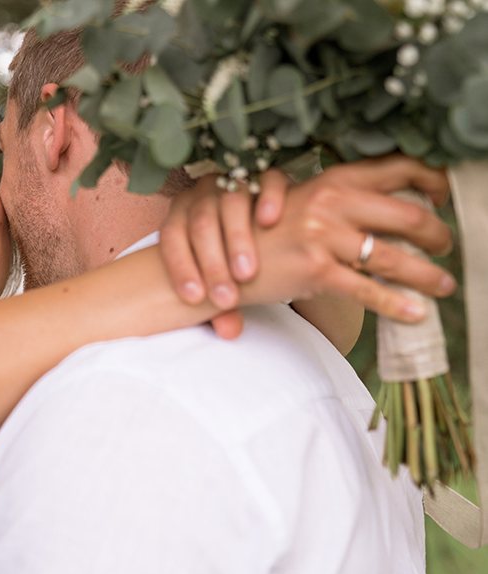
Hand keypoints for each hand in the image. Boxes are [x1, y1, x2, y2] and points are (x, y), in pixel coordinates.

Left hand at [159, 168, 296, 338]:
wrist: (264, 220)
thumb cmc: (232, 255)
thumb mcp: (223, 278)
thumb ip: (223, 304)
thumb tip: (230, 331)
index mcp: (181, 215)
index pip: (171, 238)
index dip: (180, 268)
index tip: (195, 299)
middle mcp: (202, 193)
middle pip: (200, 222)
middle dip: (211, 263)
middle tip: (227, 297)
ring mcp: (233, 179)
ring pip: (230, 200)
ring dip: (237, 239)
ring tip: (247, 273)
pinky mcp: (267, 173)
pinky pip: (266, 178)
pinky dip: (268, 197)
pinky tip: (270, 221)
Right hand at [249, 157, 454, 321]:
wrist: (220, 256)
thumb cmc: (262, 234)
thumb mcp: (301, 204)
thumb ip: (340, 201)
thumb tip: (384, 214)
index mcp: (333, 179)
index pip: (397, 167)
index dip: (431, 179)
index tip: (443, 194)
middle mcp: (332, 201)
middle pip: (408, 214)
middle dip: (438, 235)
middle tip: (446, 247)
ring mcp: (323, 235)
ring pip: (394, 257)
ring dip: (428, 275)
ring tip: (443, 285)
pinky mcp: (315, 269)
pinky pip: (368, 289)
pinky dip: (397, 304)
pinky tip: (416, 313)